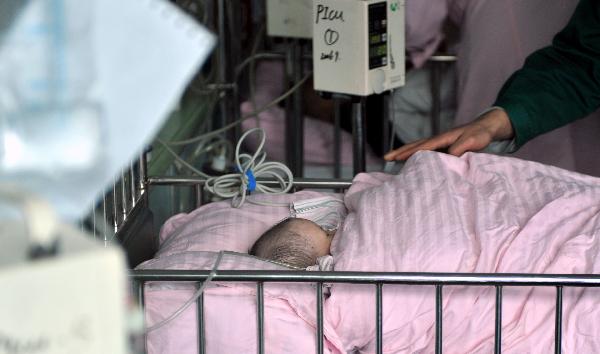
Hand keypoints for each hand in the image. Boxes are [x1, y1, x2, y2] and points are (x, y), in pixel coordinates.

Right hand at [384, 109, 514, 160]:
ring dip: (405, 152)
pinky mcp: (443, 146)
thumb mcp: (473, 140)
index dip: (410, 152)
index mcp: (444, 138)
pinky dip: (415, 154)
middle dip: (400, 151)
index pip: (424, 146)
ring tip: (392, 159)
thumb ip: (461, 147)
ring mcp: (440, 142)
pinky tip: (411, 160)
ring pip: (418, 146)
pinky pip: (425, 150)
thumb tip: (448, 156)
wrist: (487, 127)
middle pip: (415, 145)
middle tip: (386, 158)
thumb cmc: (481, 133)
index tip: (397, 158)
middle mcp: (439, 139)